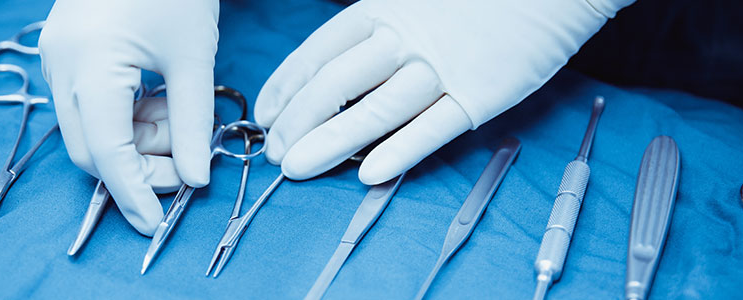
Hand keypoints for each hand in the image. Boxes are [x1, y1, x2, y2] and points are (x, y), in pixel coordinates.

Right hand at [39, 0, 218, 235]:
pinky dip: (127, 116)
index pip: (106, 154)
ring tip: (180, 116)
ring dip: (137, 140)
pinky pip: (91, 104)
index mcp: (89, 67)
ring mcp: (58, 58)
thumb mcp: (194, 57)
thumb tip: (196, 177)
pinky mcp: (67, 52)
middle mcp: (61, 67)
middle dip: (139, 167)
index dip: (135, 194)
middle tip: (186, 164)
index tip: (157, 223)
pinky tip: (159, 100)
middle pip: (91, 149)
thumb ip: (194, 123)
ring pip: (91, 130)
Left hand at [255, 0, 631, 183]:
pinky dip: (400, 151)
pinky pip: (433, 127)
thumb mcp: (414, 1)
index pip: (319, 52)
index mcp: (383, 9)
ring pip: (375, 109)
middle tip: (276, 153)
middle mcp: (405, 37)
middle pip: (336, 83)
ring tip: (298, 169)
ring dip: (330, 141)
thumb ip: (375, 32)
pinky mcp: (480, 93)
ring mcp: (442, 66)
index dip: (286, 86)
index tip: (266, 114)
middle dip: (298, 121)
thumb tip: (332, 75)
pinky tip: (368, 175)